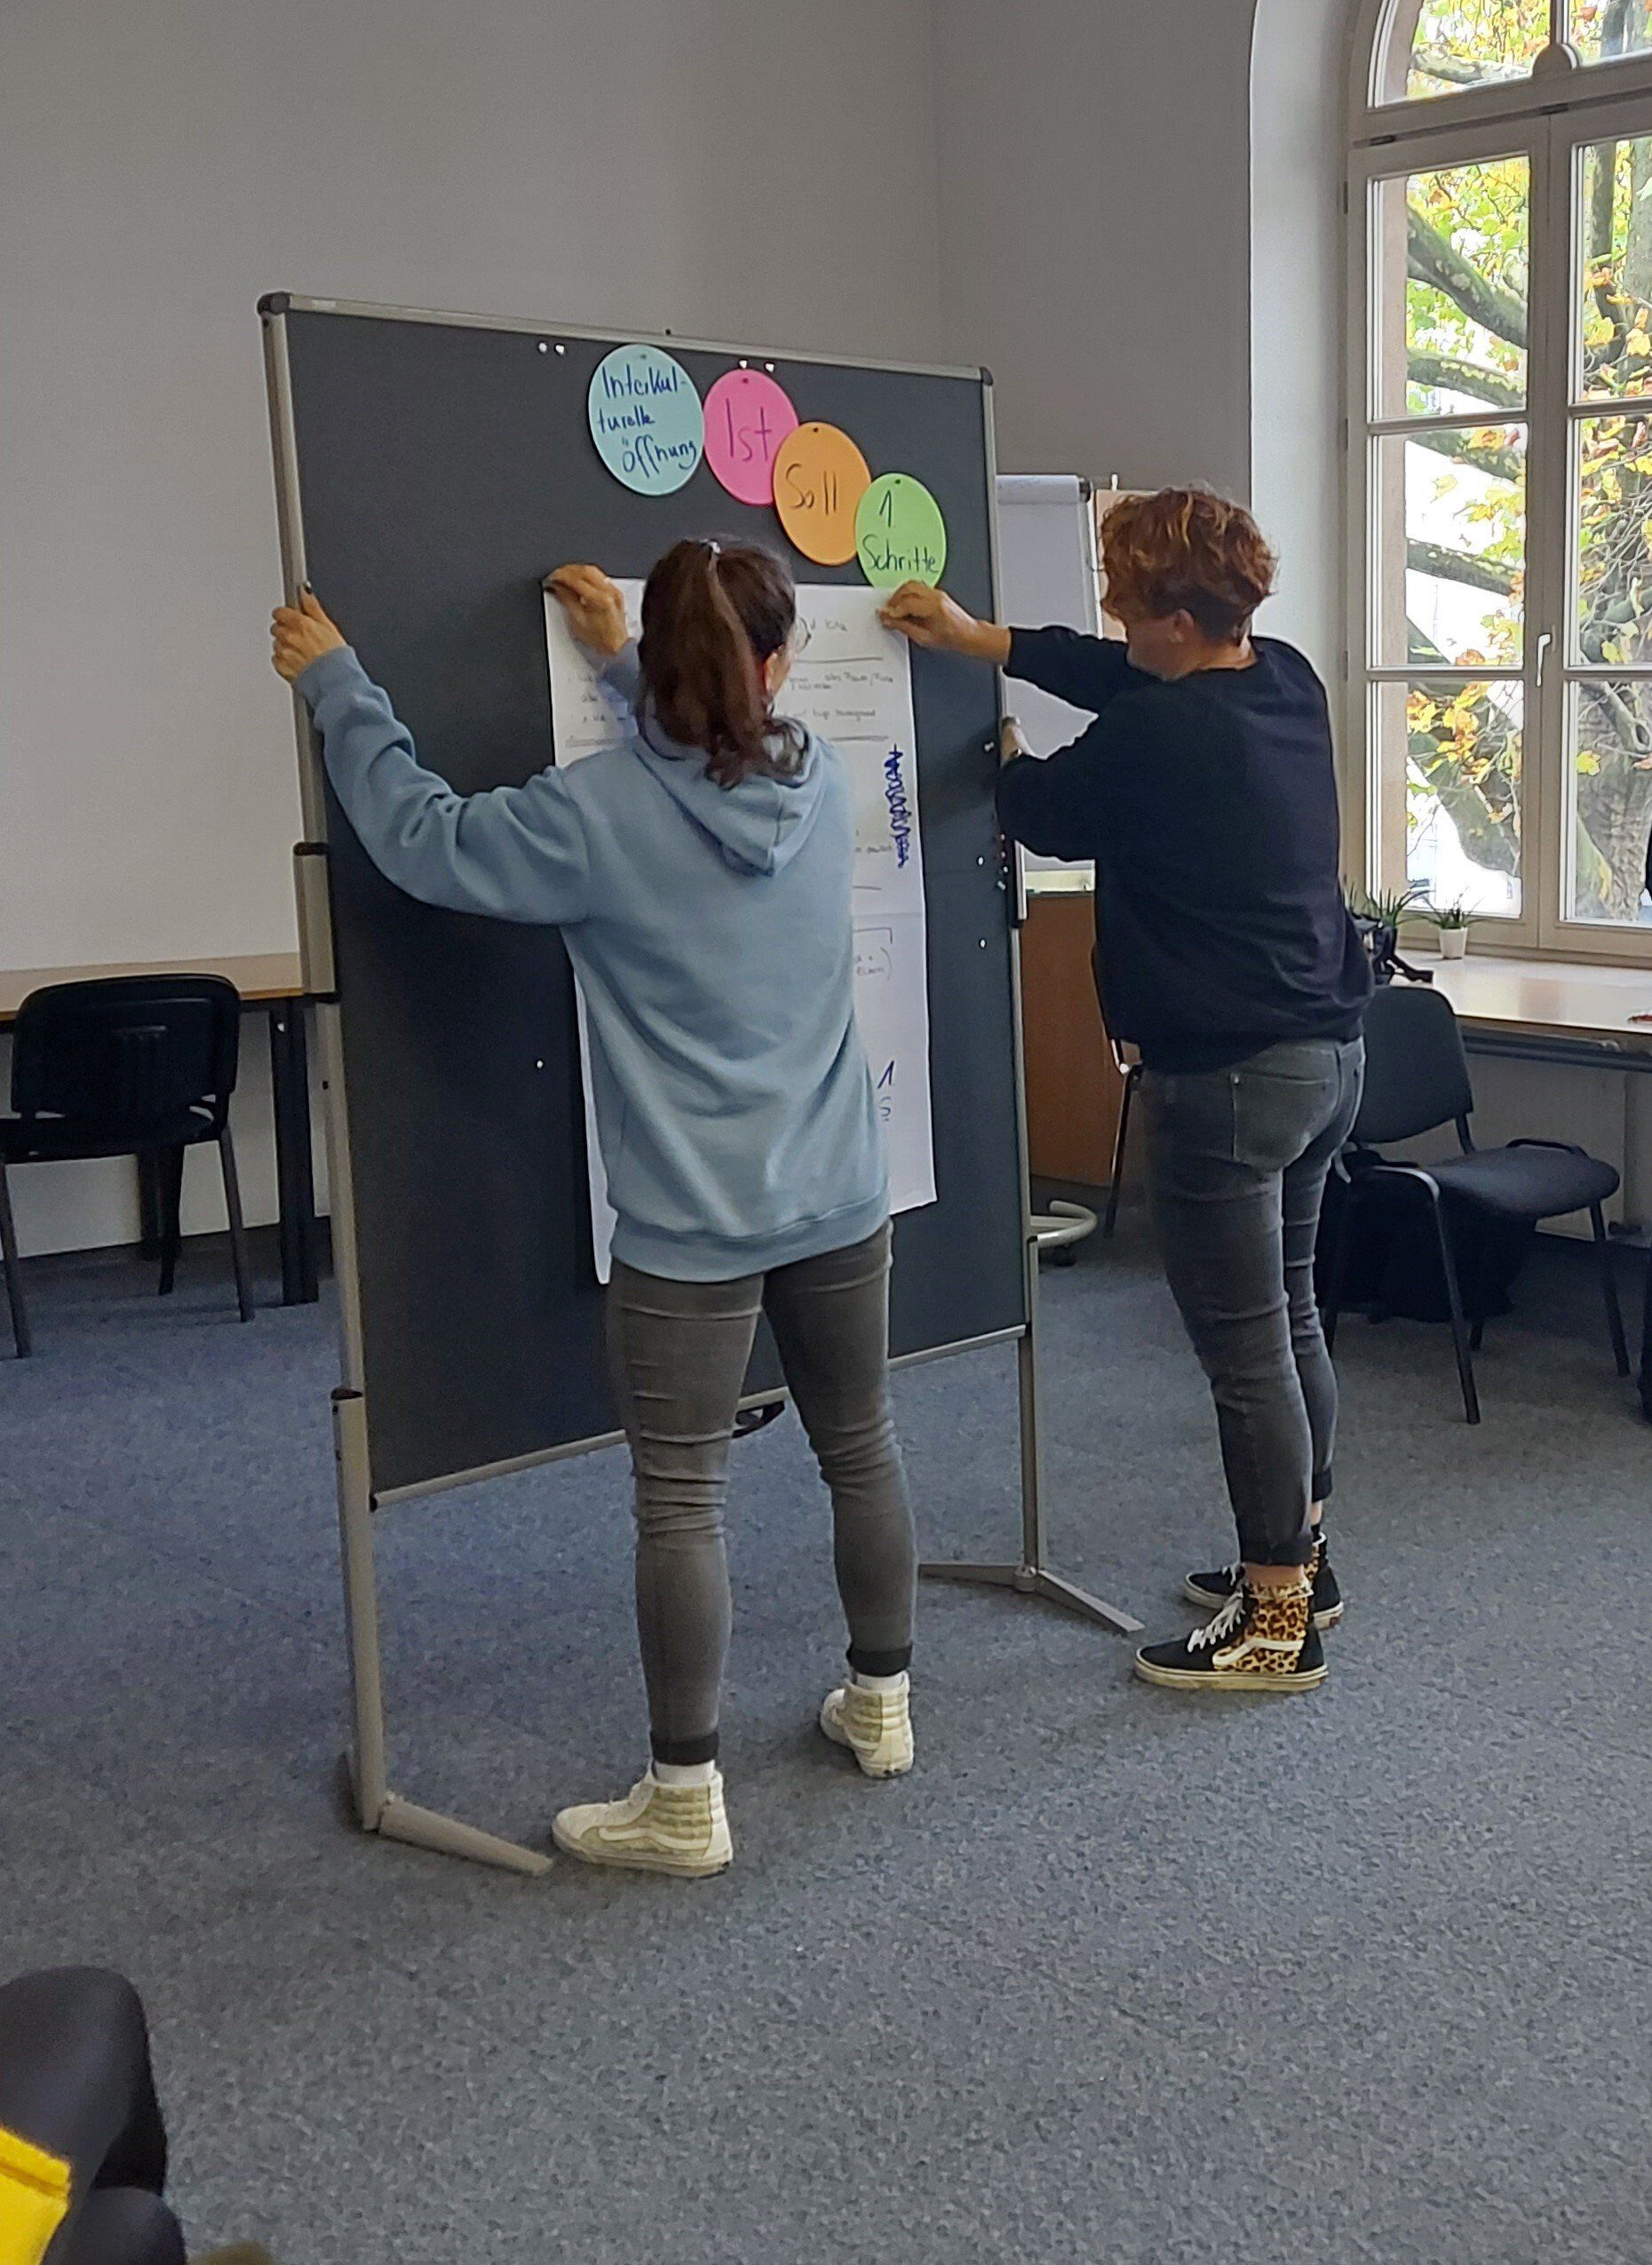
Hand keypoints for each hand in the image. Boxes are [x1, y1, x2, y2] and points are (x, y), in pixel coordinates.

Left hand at [271, 588, 345, 680]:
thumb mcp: (329, 627)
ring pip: (277, 644)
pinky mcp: (282, 668)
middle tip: (299, 637)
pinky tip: (297, 662)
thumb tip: (305, 593)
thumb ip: (313, 608)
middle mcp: (290, 638)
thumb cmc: (336, 657)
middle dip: (285, 630)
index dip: (284, 614)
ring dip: (285, 645)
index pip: (280, 612)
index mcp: (301, 624)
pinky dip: (284, 660)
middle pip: (277, 628)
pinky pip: (277, 660)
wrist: (336, 682)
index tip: (288, 617)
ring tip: (301, 652)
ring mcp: (285, 653)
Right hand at [546, 564, 628, 657]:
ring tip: (565, 576)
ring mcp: (614, 591)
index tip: (552, 577)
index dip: (561, 576)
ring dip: (577, 570)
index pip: (576, 579)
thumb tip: (557, 586)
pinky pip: (600, 576)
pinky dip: (587, 575)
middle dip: (568, 570)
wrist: (617, 647)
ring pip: (593, 570)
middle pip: (585, 570)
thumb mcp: (577, 621)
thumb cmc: (600, 640)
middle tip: (556, 575)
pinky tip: (579, 580)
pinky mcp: (616, 592)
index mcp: (599, 600)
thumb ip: (567, 599)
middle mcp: (609, 592)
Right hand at [878, 582, 1009, 663]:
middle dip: (893, 599)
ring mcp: (937, 592)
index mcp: (934, 607)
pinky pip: (918, 587)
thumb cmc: (952, 638)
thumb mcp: (925, 638)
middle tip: (886, 611)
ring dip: (899, 594)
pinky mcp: (936, 593)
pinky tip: (904, 604)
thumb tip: (889, 620)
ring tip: (894, 607)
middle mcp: (935, 596)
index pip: (907, 603)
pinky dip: (907, 593)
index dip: (892, 609)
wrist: (968, 634)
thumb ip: (904, 628)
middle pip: (907, 589)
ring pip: (912, 584)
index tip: (883, 615)